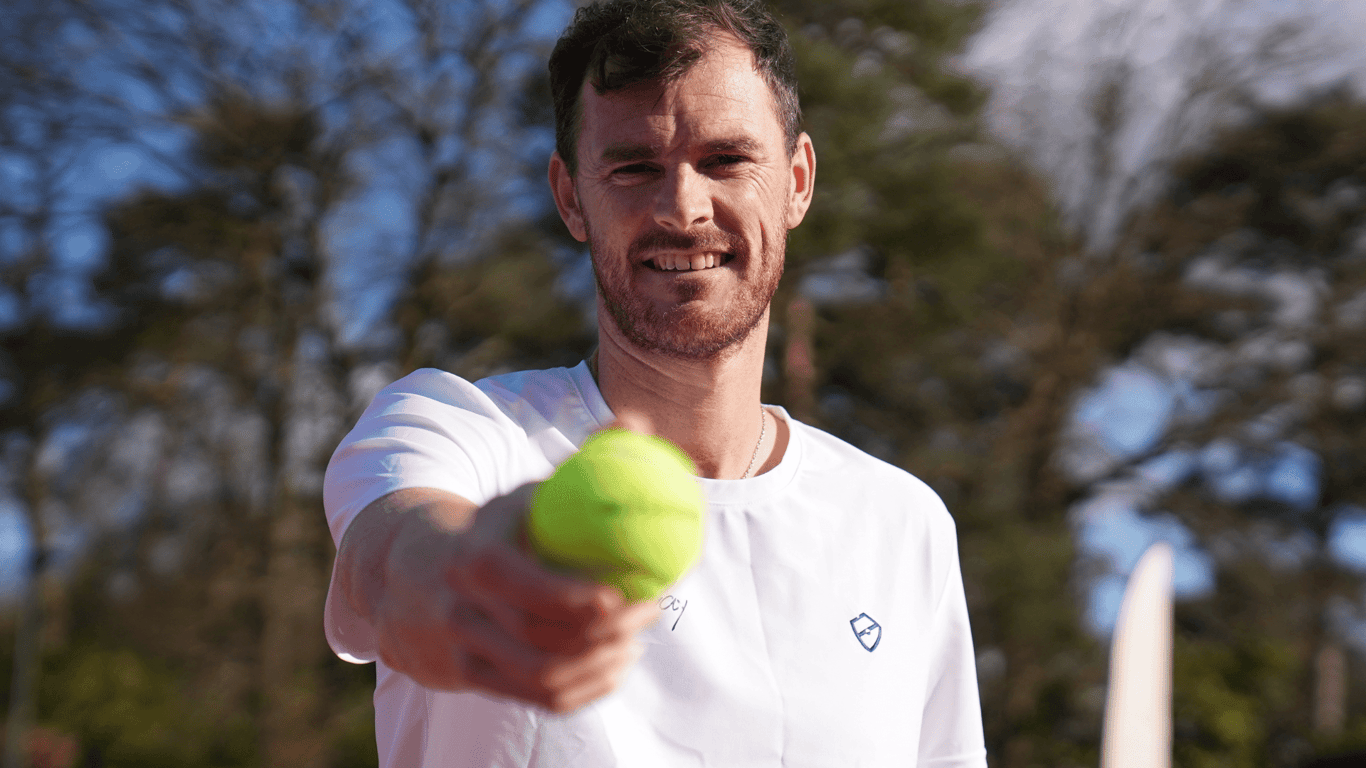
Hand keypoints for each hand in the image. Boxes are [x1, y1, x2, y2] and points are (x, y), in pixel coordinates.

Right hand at [370, 483, 659, 713]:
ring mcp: (463, 648)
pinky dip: (584, 690)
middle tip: (648, 608)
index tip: (622, 592)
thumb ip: (581, 460)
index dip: (572, 599)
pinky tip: (615, 666)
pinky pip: (537, 697)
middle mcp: (461, 607)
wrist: (408, 576)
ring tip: (635, 641)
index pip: (522, 588)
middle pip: (537, 636)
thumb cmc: (490, 528)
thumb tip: (634, 423)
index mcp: (474, 558)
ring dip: (599, 665)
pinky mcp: (471, 680)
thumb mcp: (525, 494)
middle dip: (602, 631)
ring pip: (541, 676)